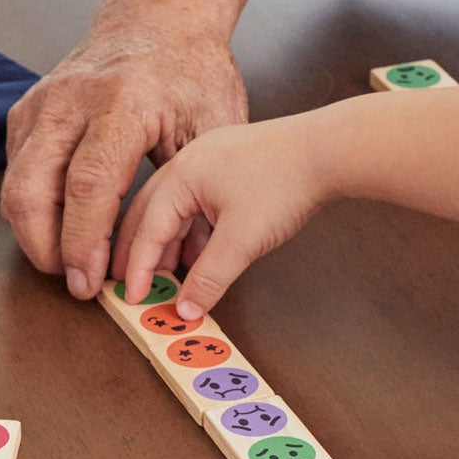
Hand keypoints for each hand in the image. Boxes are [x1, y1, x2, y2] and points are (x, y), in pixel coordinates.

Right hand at [1, 21, 247, 295]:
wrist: (159, 20)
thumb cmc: (191, 73)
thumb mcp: (214, 129)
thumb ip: (200, 194)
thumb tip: (190, 266)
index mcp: (121, 104)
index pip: (87, 187)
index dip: (84, 242)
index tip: (92, 282)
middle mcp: (69, 101)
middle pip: (31, 190)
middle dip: (47, 249)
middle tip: (76, 284)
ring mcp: (40, 103)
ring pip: (14, 185)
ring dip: (35, 234)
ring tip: (70, 264)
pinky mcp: (26, 111)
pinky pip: (15, 171)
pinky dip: (32, 208)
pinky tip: (62, 228)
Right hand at [109, 113, 326, 317]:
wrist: (328, 150)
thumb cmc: (285, 183)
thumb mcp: (242, 240)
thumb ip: (210, 278)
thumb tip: (187, 307)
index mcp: (180, 176)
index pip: (146, 229)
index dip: (136, 268)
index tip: (130, 296)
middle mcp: (188, 164)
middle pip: (150, 214)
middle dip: (138, 251)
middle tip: (129, 283)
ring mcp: (210, 162)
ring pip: (176, 209)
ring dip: (169, 243)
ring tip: (165, 276)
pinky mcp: (232, 167)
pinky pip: (199, 203)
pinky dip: (194, 231)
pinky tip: (200, 253)